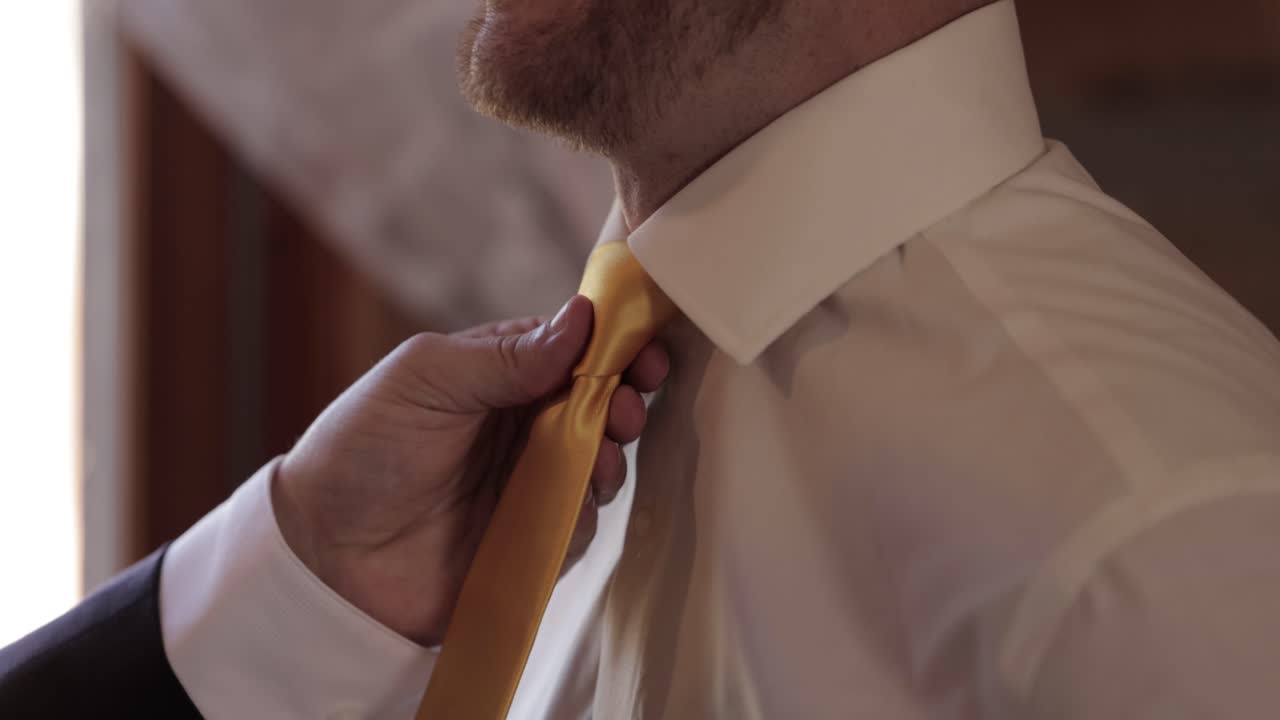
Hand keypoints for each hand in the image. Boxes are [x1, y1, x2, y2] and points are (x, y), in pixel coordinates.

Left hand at [273, 296, 668, 645]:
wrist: (324, 551)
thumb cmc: (362, 446)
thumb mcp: (427, 378)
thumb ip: (506, 355)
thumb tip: (583, 318)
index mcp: (499, 373)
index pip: (574, 349)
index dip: (614, 346)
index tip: (643, 352)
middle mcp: (522, 424)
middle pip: (600, 403)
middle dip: (625, 400)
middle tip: (626, 407)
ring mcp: (530, 481)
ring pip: (602, 462)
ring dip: (613, 455)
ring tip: (600, 457)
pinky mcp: (532, 538)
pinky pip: (581, 521)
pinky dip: (585, 510)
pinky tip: (570, 503)